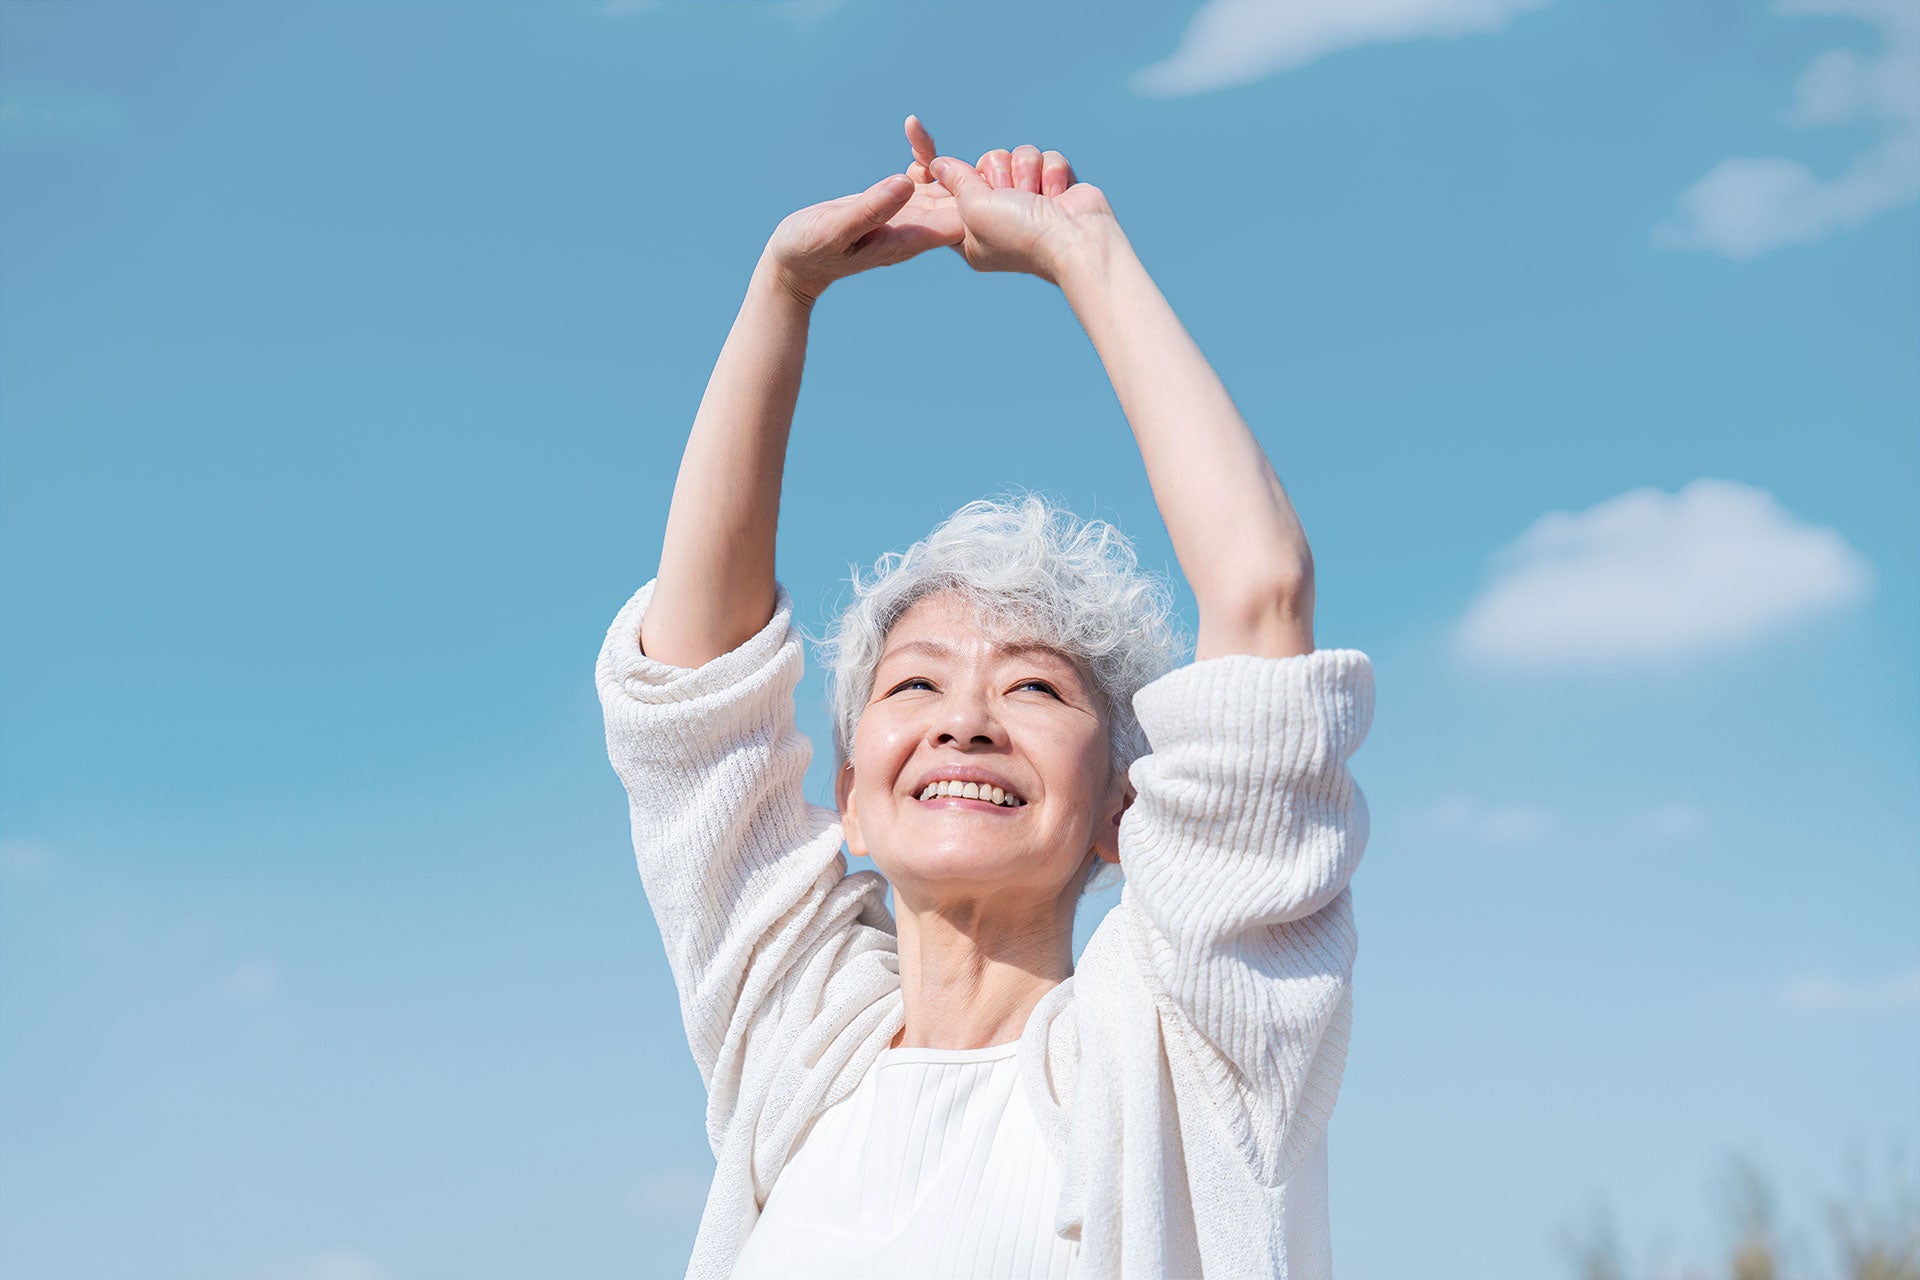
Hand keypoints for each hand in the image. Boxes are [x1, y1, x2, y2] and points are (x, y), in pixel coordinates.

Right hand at [764, 114, 970, 304]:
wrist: (796, 261)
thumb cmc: (810, 250)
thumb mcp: (837, 228)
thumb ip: (872, 208)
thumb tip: (908, 182)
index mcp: (910, 241)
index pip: (960, 221)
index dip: (966, 194)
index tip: (948, 166)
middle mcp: (917, 230)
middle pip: (960, 201)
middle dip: (958, 169)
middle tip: (931, 138)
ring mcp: (909, 215)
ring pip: (944, 183)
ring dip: (939, 156)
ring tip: (914, 128)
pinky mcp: (897, 201)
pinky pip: (923, 175)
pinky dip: (922, 154)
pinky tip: (911, 131)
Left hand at [929, 143, 1118, 283]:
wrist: (1074, 241)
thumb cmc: (1020, 234)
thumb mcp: (973, 207)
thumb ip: (955, 180)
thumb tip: (937, 163)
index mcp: (971, 230)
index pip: (945, 188)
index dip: (932, 161)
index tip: (912, 125)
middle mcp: (1000, 214)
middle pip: (986, 162)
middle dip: (998, 172)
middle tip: (1007, 193)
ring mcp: (1030, 200)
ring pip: (1018, 154)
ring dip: (1027, 172)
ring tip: (1036, 198)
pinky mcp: (1055, 186)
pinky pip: (1045, 156)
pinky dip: (1052, 172)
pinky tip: (1056, 196)